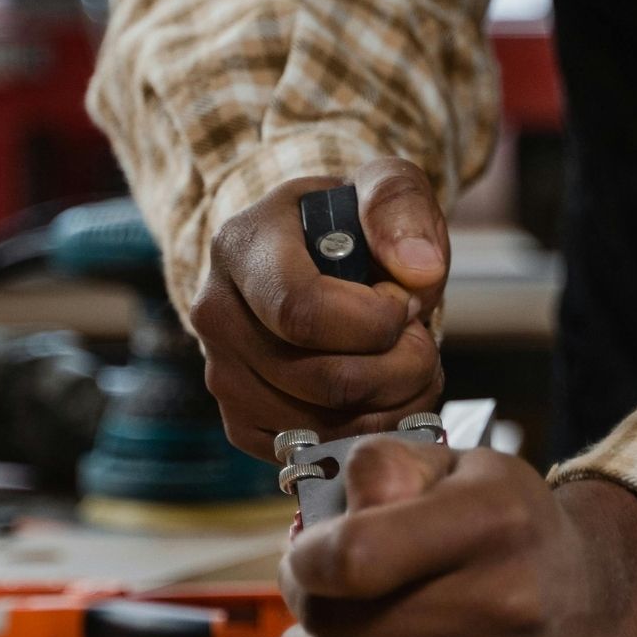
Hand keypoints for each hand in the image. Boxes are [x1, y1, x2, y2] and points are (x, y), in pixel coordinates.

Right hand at [190, 158, 448, 458]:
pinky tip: (384, 395)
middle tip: (421, 339)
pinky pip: (313, 451)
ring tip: (410, 364)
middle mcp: (216, 314)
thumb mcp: (382, 186)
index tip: (404, 304)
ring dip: (394, 404)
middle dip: (401, 368)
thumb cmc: (350, 225)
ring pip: (324, 424)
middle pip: (323, 379)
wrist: (309, 259)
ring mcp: (221, 375)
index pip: (302, 311)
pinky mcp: (239, 422)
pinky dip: (367, 433)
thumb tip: (418, 271)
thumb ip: (400, 207)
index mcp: (242, 247)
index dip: (374, 323)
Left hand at [242, 437, 636, 636]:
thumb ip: (385, 464)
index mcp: (494, 521)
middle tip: (310, 596)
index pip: (352, 556)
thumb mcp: (460, 468)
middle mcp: (508, 603)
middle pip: (339, 624)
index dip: (303, 560)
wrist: (604, 602)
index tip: (303, 557)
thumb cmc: (512, 530)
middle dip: (302, 607)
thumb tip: (332, 517)